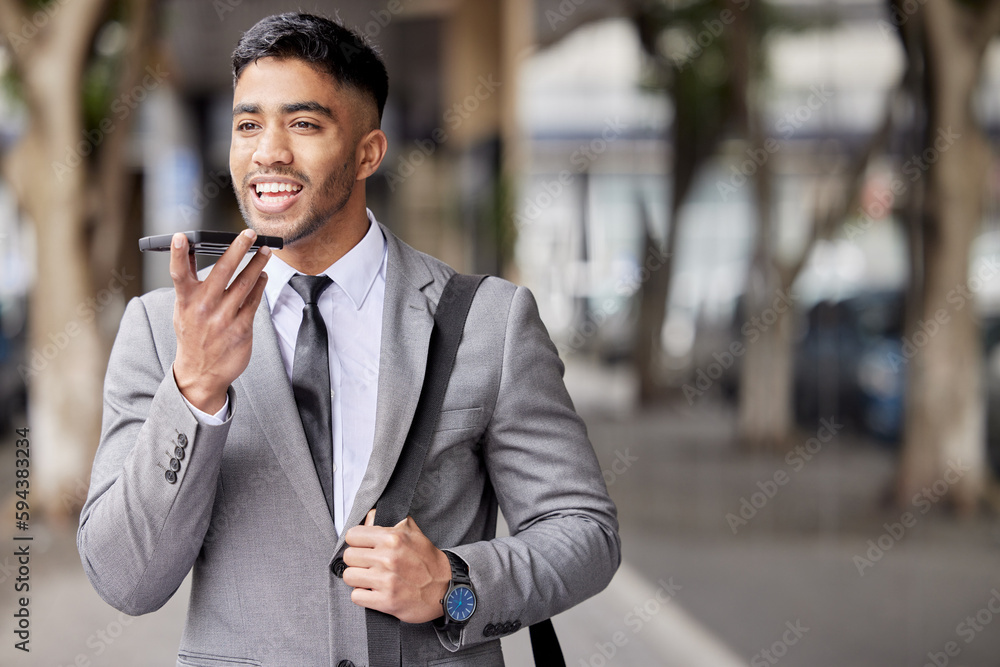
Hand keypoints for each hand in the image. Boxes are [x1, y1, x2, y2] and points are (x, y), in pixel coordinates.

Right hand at [170, 229, 269, 412]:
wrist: (200, 373)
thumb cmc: (192, 335)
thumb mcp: (182, 310)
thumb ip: (188, 284)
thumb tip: (188, 251)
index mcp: (186, 302)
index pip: (178, 274)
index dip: (177, 254)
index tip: (180, 236)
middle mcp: (204, 308)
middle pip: (222, 271)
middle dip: (237, 249)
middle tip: (250, 233)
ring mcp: (224, 319)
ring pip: (245, 284)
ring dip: (257, 264)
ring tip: (266, 251)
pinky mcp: (241, 329)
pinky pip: (254, 301)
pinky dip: (260, 286)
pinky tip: (263, 276)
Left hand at [342, 509, 451, 622]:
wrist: (445, 588)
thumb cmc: (427, 561)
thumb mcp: (412, 532)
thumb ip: (389, 522)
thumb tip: (369, 517)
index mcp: (393, 538)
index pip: (352, 535)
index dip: (357, 542)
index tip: (364, 548)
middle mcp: (388, 557)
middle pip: (348, 557)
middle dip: (357, 561)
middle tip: (369, 565)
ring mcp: (387, 580)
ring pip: (349, 576)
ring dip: (358, 579)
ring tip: (371, 578)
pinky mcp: (386, 601)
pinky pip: (356, 596)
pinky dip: (363, 595)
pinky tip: (375, 591)